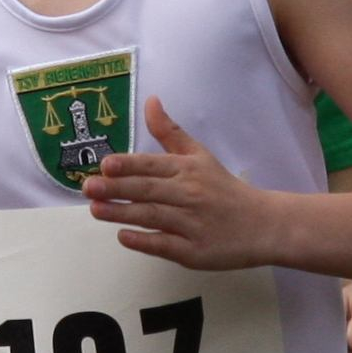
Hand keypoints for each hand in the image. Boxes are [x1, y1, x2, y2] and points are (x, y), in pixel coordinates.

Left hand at [86, 99, 279, 269]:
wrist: (263, 224)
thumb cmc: (223, 189)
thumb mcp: (199, 155)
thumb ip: (170, 132)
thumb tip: (150, 101)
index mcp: (188, 170)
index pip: (153, 165)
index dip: (129, 165)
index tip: (106, 164)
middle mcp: (189, 194)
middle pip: (148, 190)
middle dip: (117, 188)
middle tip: (89, 187)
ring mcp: (192, 224)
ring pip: (153, 216)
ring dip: (123, 213)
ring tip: (96, 209)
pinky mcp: (194, 251)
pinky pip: (165, 245)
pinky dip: (144, 240)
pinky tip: (123, 236)